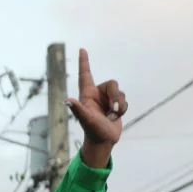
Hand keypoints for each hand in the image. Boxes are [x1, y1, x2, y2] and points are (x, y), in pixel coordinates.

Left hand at [66, 49, 126, 165]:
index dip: (84, 62)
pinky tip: (116, 118)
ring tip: (112, 117)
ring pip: (120, 93)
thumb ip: (79, 110)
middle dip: (116, 97)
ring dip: (120, 106)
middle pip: (112, 84)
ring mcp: (107, 100)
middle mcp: (97, 94)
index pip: (85, 75)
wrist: (103, 141)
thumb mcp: (86, 120)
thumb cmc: (92, 131)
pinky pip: (125, 101)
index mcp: (87, 95)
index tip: (82, 49)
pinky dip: (123, 110)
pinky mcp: (116, 105)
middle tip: (114, 110)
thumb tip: (67, 101)